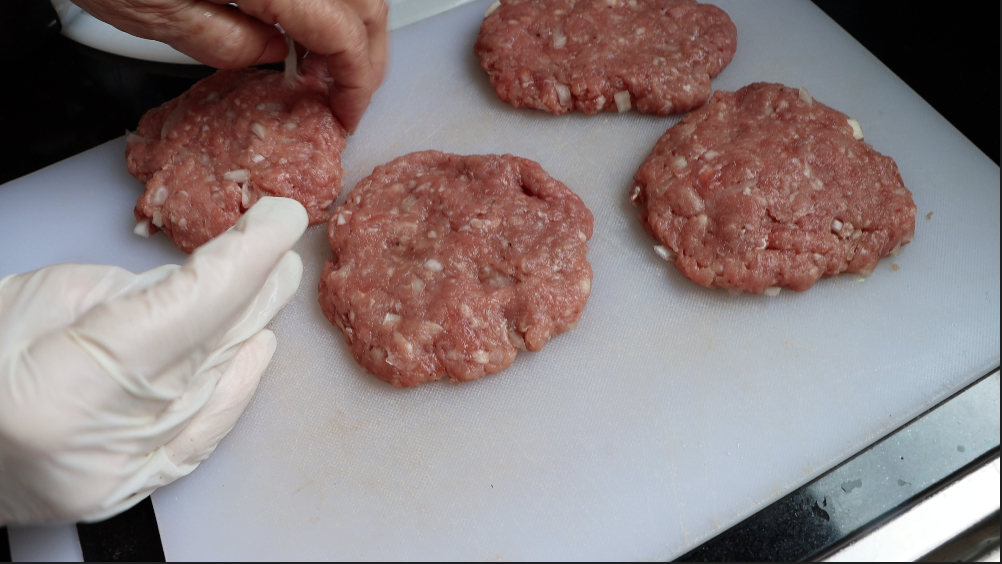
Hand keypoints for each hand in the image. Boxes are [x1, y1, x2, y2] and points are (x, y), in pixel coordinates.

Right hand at [0, 197, 306, 524]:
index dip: (243, 261)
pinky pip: (201, 436)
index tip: (280, 222)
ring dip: (251, 327)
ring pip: (213, 385)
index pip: (185, 311)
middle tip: (287, 247)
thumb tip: (197, 287)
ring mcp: (117, 473)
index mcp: (65, 385)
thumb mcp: (33, 300)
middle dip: (256, 289)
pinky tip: (258, 350)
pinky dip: (235, 390)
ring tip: (275, 284)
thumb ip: (127, 296)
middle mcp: (102, 440)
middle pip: (208, 347)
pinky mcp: (126, 489)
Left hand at [67, 0, 388, 131]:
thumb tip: (276, 56)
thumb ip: (231, 45)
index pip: (344, 34)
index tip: (346, 113)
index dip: (355, 82)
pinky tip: (304, 19)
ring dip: (354, 23)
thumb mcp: (158, 16)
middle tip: (348, 93)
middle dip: (368, 54)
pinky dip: (331, 0)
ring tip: (321, 59)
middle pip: (368, 3)